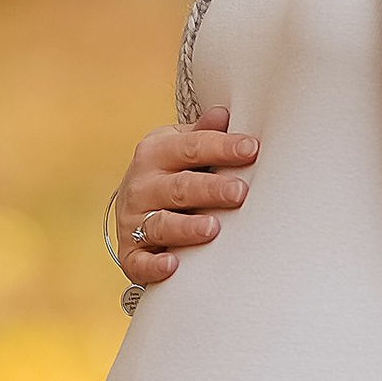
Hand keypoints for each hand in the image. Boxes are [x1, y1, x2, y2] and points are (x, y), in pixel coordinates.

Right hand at [109, 105, 256, 289]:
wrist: (132, 206)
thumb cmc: (172, 172)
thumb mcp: (180, 147)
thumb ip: (203, 135)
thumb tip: (222, 114)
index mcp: (155, 153)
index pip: (190, 148)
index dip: (221, 147)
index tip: (251, 149)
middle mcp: (141, 186)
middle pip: (179, 187)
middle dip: (209, 189)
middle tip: (240, 192)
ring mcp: (133, 220)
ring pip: (161, 225)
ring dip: (185, 227)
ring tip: (212, 229)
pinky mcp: (131, 254)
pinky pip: (140, 262)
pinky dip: (154, 266)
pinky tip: (173, 266)